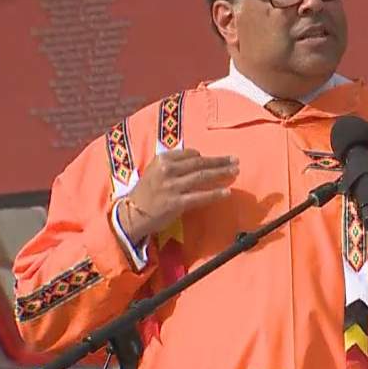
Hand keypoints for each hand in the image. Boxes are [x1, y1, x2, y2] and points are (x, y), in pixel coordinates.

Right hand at [118, 149, 238, 243]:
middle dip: (220, 161)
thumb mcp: (155, 171)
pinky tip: (226, 192)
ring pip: (203, 177)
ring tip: (235, 172)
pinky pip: (200, 196)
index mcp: (162, 159)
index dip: (206, 157)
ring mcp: (172, 186)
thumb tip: (198, 159)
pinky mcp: (176, 203)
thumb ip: (174, 164)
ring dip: (221, 173)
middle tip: (235, 160)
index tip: (217, 160)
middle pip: (200, 163)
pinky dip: (215, 194)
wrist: (132, 214)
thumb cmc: (146, 193)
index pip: (190, 154)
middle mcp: (168, 170)